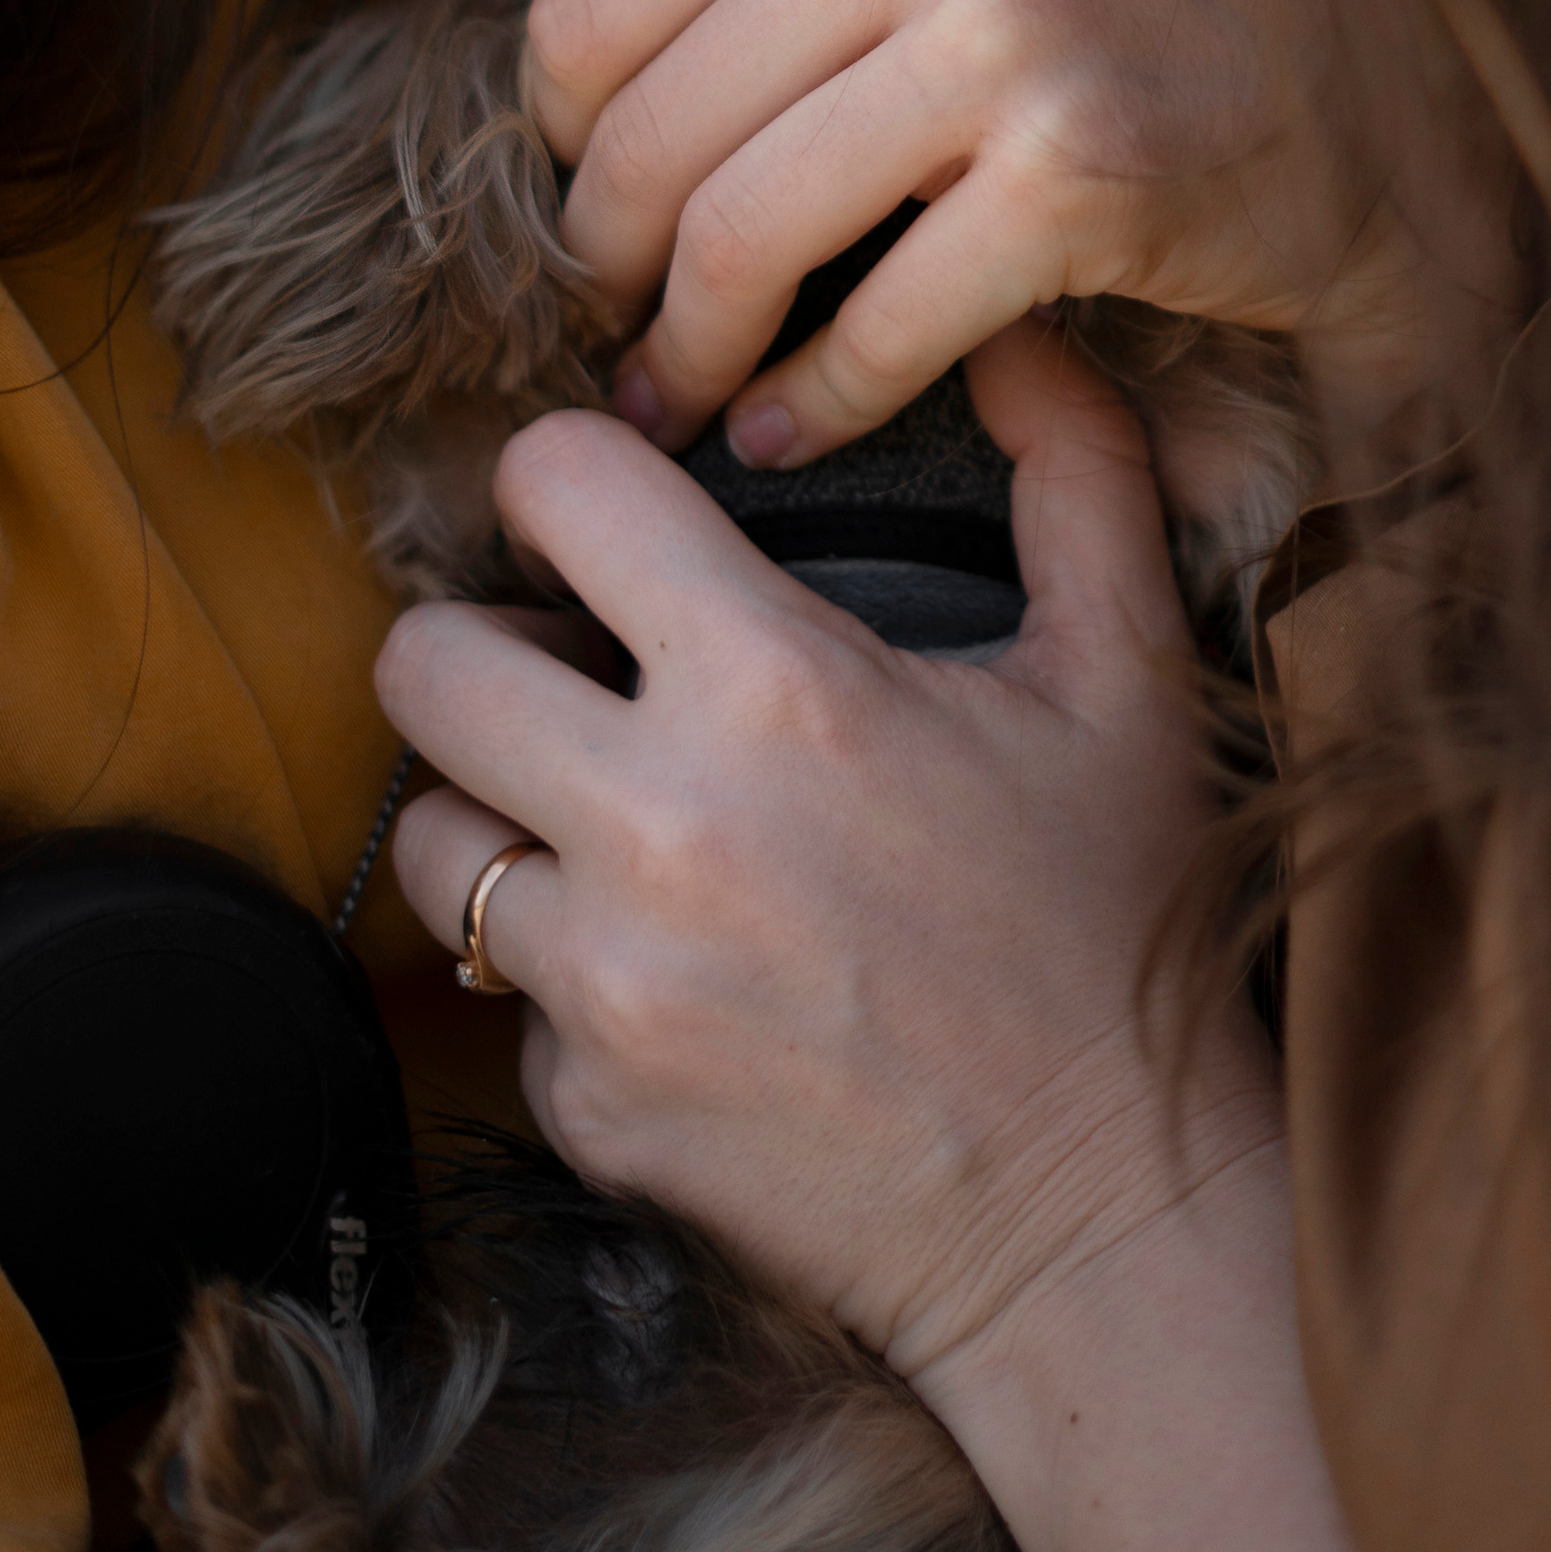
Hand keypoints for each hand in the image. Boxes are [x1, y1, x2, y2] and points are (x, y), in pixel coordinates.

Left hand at [378, 325, 1278, 1382]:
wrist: (1110, 1222)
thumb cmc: (1116, 927)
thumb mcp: (1128, 676)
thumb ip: (1077, 472)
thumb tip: (1020, 328)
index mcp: (776, 687)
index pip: (553, 485)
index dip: (570, 480)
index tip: (606, 519)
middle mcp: (658, 825)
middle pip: (422, 662)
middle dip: (486, 648)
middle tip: (572, 672)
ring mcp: (606, 984)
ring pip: (429, 839)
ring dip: (502, 819)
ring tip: (614, 827)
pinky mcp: (586, 1111)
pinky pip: (501, 1002)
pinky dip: (565, 985)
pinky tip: (682, 979)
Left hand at [525, 0, 1510, 478]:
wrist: (1363, 85)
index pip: (593, 12)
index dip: (560, 147)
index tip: (587, 218)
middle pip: (650, 140)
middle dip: (606, 275)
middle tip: (615, 343)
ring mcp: (1005, 35)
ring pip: (740, 237)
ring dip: (689, 357)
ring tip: (682, 402)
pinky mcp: (1077, 171)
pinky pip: (879, 324)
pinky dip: (813, 404)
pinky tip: (792, 435)